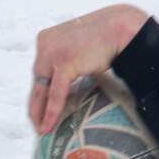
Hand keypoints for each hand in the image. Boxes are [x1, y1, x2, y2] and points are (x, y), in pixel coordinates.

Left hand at [28, 4, 149, 133]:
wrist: (122, 28)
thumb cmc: (108, 35)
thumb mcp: (81, 47)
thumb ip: (71, 59)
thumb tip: (70, 78)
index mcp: (47, 39)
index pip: (39, 72)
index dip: (39, 92)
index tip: (39, 108)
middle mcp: (45, 45)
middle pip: (37, 81)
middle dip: (36, 105)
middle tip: (38, 124)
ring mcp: (52, 53)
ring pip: (41, 90)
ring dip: (40, 112)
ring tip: (42, 130)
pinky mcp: (63, 63)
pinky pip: (55, 94)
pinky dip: (51, 111)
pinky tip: (48, 126)